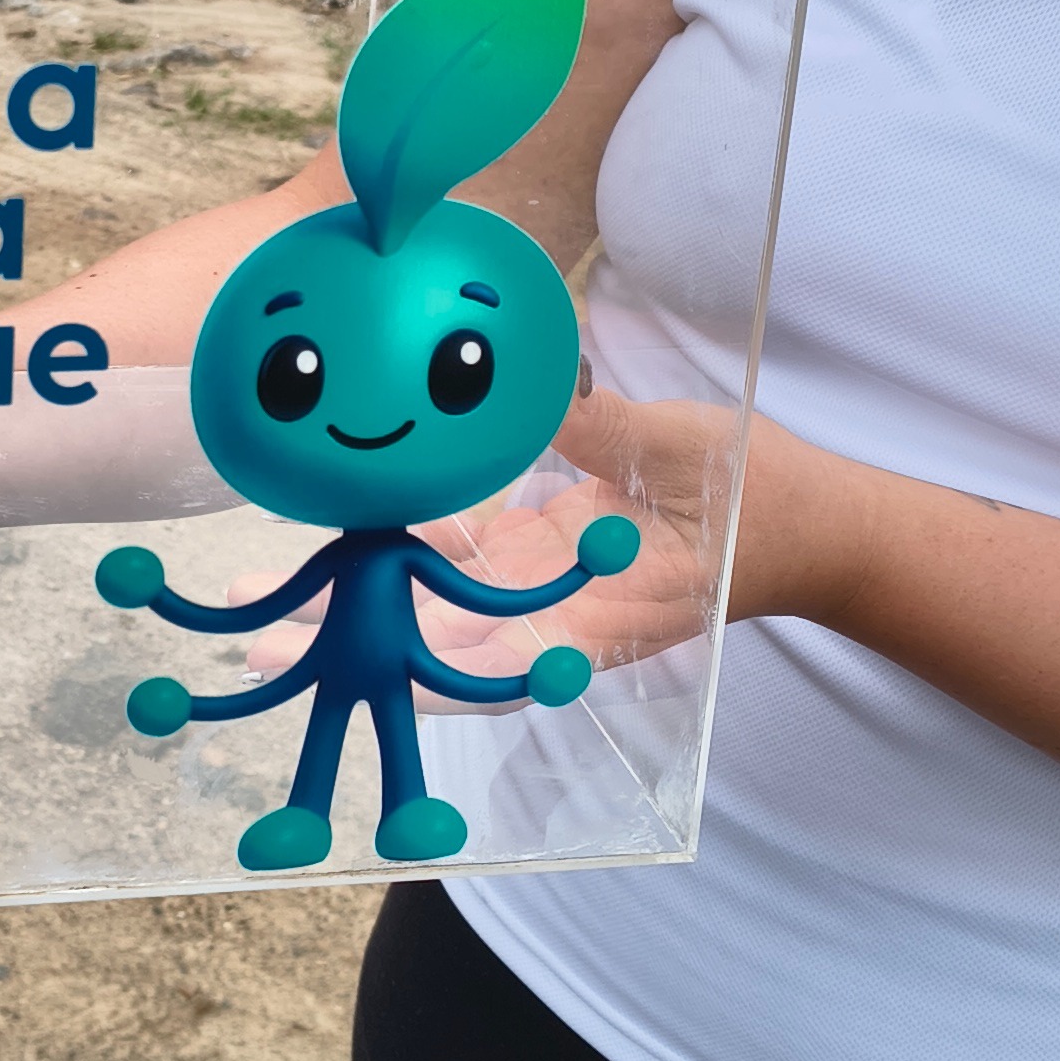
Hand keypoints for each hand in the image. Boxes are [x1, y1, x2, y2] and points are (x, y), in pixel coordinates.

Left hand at [226, 397, 770, 693]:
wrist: (811, 529)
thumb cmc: (759, 496)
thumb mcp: (683, 452)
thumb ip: (600, 428)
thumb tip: (530, 387)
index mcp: (598, 618)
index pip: (495, 663)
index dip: (416, 673)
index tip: (346, 671)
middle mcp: (557, 622)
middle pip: (434, 648)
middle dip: (348, 650)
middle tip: (247, 645)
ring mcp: (543, 597)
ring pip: (428, 613)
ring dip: (348, 611)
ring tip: (253, 602)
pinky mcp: (536, 566)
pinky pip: (454, 566)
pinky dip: (393, 557)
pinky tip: (327, 541)